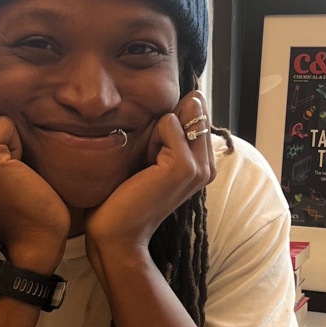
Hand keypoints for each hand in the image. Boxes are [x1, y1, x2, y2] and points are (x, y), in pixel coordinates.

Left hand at [84, 95, 215, 267]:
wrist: (117, 230)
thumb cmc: (125, 194)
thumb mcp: (152, 153)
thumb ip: (173, 128)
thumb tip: (195, 96)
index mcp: (203, 163)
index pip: (194, 111)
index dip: (167, 122)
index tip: (153, 156)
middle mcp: (208, 165)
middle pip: (190, 109)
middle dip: (162, 125)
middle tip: (148, 162)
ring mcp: (201, 166)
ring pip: (178, 115)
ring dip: (154, 133)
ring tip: (146, 166)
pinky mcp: (186, 166)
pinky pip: (168, 123)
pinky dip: (151, 138)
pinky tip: (145, 167)